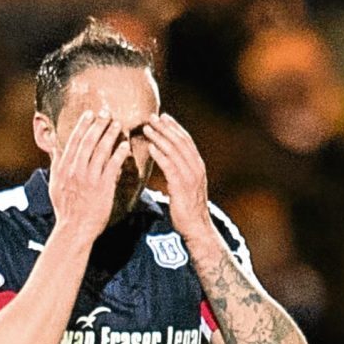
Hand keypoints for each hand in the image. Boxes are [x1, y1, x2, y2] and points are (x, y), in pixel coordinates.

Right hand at [48, 110, 132, 240]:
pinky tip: (125, 145)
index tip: (90, 114)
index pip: (73, 142)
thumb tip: (55, 147)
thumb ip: (56, 164)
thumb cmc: (65, 209)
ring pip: (100, 151)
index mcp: (62, 169)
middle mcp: (74, 171)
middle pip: (87, 142)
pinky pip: (112, 166)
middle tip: (107, 113)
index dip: (82, 126)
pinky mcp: (102, 187)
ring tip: (118, 124)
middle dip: (98, 125)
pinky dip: (119, 154)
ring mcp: (89, 179)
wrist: (74, 229)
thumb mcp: (55, 184)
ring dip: (110, 135)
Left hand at [143, 113, 214, 238]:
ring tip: (146, 128)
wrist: (196, 227)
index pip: (185, 140)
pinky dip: (160, 154)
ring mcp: (190, 176)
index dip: (174, 127)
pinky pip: (170, 166)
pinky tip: (150, 147)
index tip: (162, 117)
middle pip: (180, 141)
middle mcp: (196, 167)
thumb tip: (167, 162)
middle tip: (151, 116)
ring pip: (174, 151)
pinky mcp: (182, 186)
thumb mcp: (184, 186)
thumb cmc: (186, 209)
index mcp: (197, 165)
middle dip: (165, 127)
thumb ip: (178, 172)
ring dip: (160, 137)